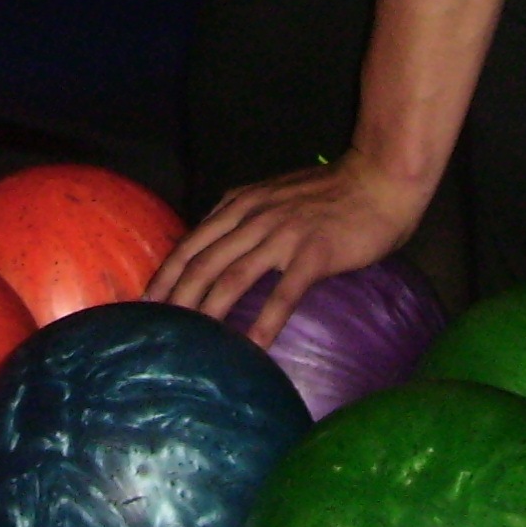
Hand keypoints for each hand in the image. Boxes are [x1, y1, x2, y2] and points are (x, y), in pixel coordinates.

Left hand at [145, 150, 430, 347]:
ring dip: (207, 311)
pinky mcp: (314, 253)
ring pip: (232, 277)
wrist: (379, 179)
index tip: (146, 300)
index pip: (192, 242)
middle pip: (203, 263)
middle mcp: (254, 217)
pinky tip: (253, 347)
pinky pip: (283, 293)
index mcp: (241, 204)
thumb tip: (217, 243)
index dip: (166, 273)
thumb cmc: (331, 193)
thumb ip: (245, 215)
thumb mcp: (274, 194)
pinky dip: (265, 322)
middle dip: (175, 298)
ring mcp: (283, 235)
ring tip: (190, 341)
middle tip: (155, 329)